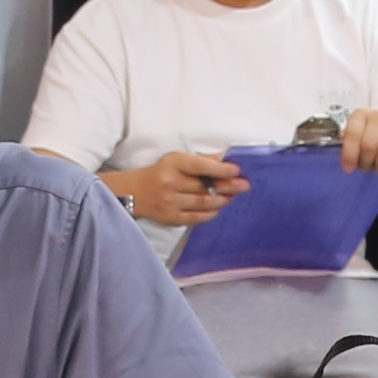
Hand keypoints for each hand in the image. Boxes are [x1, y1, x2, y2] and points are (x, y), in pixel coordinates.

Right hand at [121, 151, 248, 228]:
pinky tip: (217, 208)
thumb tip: (224, 159)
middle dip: (227, 186)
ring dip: (221, 200)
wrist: (134, 192)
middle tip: (244, 186)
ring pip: (203, 203)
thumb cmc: (160, 172)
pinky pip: (196, 217)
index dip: (221, 169)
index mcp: (173, 163)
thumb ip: (200, 160)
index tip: (236, 171)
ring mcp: (170, 202)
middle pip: (205, 187)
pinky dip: (209, 213)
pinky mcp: (170, 218)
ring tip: (231, 197)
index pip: (201, 166)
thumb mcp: (176, 160)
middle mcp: (170, 183)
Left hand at [335, 111, 377, 174]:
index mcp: (361, 115)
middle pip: (369, 144)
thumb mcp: (359, 142)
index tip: (349, 169)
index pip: (352, 133)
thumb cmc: (375, 142)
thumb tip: (346, 164)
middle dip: (366, 162)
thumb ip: (349, 148)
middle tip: (366, 168)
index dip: (349, 153)